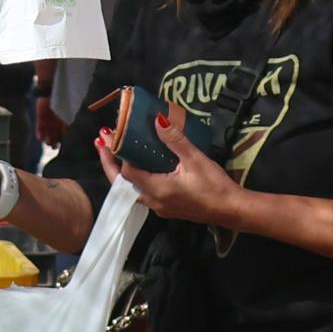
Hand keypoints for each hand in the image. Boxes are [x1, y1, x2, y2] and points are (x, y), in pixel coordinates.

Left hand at [97, 109, 240, 224]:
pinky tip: (142, 166)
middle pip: (123, 183)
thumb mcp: (195, 159)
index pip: (126, 172)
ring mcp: (159, 207)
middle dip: (110, 164)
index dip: (116, 154)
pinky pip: (145, 192)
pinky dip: (137, 178)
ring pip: (133, 189)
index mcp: (156, 189)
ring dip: (123, 171)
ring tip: (117, 152)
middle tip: (101, 143)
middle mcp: (153, 201)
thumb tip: (157, 121)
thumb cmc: (214, 186)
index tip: (109, 135)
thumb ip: (175, 140)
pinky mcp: (168, 208)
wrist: (231, 210)